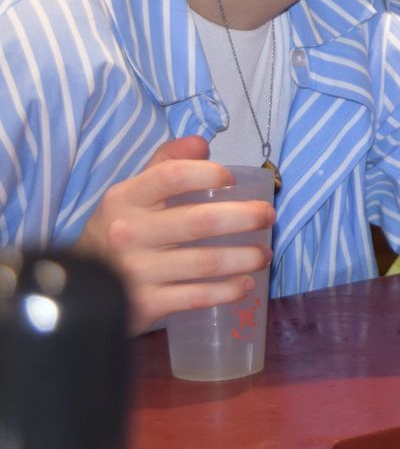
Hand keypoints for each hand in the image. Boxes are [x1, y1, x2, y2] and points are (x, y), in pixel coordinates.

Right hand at [74, 136, 273, 333]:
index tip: (233, 180)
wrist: (80, 285)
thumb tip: (202, 143)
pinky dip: (228, 291)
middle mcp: (129, 234)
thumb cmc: (121, 229)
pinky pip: (197, 297)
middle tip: (269, 216)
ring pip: (205, 262)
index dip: (208, 174)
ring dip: (245, 258)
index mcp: (125, 198)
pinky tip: (246, 284)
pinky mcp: (145, 305)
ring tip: (264, 254)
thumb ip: (165, 163)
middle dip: (245, 218)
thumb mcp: (133, 193)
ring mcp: (136, 272)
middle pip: (199, 222)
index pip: (172, 176)